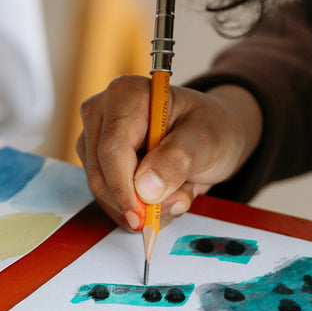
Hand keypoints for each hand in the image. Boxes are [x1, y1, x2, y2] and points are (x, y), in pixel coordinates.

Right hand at [77, 75, 261, 230]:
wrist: (215, 134)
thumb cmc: (211, 127)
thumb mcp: (206, 140)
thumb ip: (177, 160)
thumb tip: (145, 188)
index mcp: (127, 94)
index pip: (112, 148)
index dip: (123, 187)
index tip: (141, 216)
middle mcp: (104, 113)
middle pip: (101, 173)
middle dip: (139, 201)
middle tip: (179, 201)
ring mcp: (97, 139)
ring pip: (104, 191)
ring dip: (145, 206)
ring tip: (182, 190)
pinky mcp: (99, 164)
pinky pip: (111, 199)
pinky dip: (141, 207)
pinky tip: (168, 195)